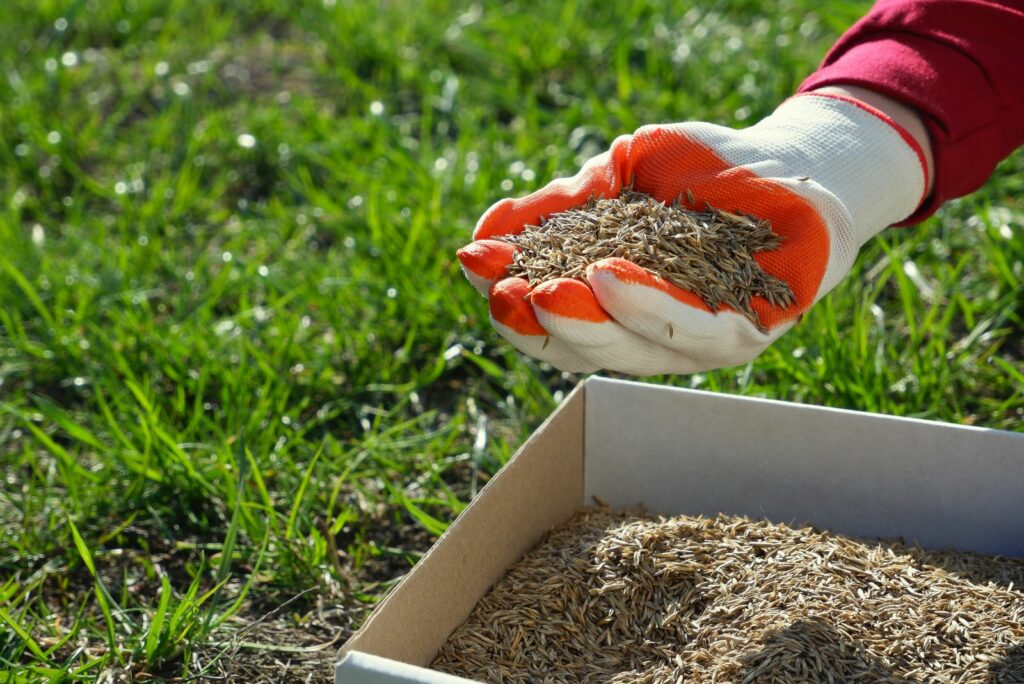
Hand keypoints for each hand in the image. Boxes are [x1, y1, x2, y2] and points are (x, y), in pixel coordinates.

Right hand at [458, 94, 928, 374]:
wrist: (785, 161)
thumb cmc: (697, 171)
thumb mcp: (617, 178)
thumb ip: (560, 208)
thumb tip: (484, 232)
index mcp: (612, 305)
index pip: (553, 319)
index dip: (512, 298)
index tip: (476, 268)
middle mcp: (649, 333)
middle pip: (586, 345)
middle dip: (542, 321)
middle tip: (504, 294)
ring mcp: (698, 341)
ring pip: (632, 346)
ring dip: (586, 321)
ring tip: (549, 291)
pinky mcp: (748, 331)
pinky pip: (694, 330)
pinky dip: (648, 307)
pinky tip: (610, 278)